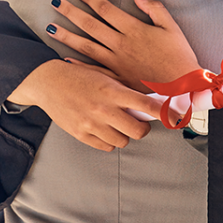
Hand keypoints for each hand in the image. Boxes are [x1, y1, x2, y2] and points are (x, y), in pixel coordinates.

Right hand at [8, 59, 160, 151]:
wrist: (48, 82)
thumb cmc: (79, 76)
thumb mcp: (105, 76)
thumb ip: (125, 90)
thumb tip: (150, 103)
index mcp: (112, 91)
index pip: (146, 105)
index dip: (165, 113)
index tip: (175, 117)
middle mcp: (104, 109)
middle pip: (138, 131)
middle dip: (143, 128)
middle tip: (138, 122)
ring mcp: (92, 124)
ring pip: (123, 141)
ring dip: (124, 134)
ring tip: (116, 124)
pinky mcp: (81, 135)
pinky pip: (106, 147)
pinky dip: (108, 140)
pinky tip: (104, 129)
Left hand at [47, 0, 199, 87]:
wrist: (183, 89)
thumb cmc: (180, 57)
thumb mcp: (172, 28)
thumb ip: (155, 9)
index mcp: (133, 29)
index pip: (106, 9)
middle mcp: (120, 45)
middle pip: (90, 25)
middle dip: (71, 12)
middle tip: (55, 1)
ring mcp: (116, 63)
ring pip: (86, 46)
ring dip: (67, 36)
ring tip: (49, 27)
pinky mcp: (116, 79)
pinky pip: (93, 70)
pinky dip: (78, 65)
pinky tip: (64, 58)